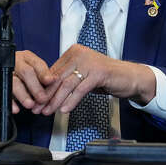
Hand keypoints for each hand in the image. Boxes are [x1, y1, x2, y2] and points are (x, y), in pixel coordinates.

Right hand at [0, 50, 56, 113]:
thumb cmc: (15, 77)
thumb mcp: (29, 76)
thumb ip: (40, 80)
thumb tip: (54, 85)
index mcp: (27, 57)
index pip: (38, 64)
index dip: (45, 73)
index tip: (51, 82)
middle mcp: (15, 60)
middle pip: (27, 72)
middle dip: (36, 87)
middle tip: (42, 99)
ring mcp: (2, 68)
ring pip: (14, 81)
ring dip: (24, 95)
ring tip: (30, 104)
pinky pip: (1, 90)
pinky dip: (9, 101)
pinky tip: (16, 108)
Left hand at [41, 44, 155, 114]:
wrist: (130, 77)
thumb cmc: (105, 77)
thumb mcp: (82, 76)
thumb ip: (66, 79)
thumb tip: (44, 92)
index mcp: (73, 52)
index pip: (53, 72)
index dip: (43, 89)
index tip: (36, 102)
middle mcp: (80, 54)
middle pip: (58, 78)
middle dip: (46, 97)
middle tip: (38, 110)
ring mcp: (90, 62)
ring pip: (67, 84)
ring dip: (56, 101)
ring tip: (48, 112)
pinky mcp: (99, 72)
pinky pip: (80, 89)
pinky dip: (71, 101)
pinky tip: (65, 110)